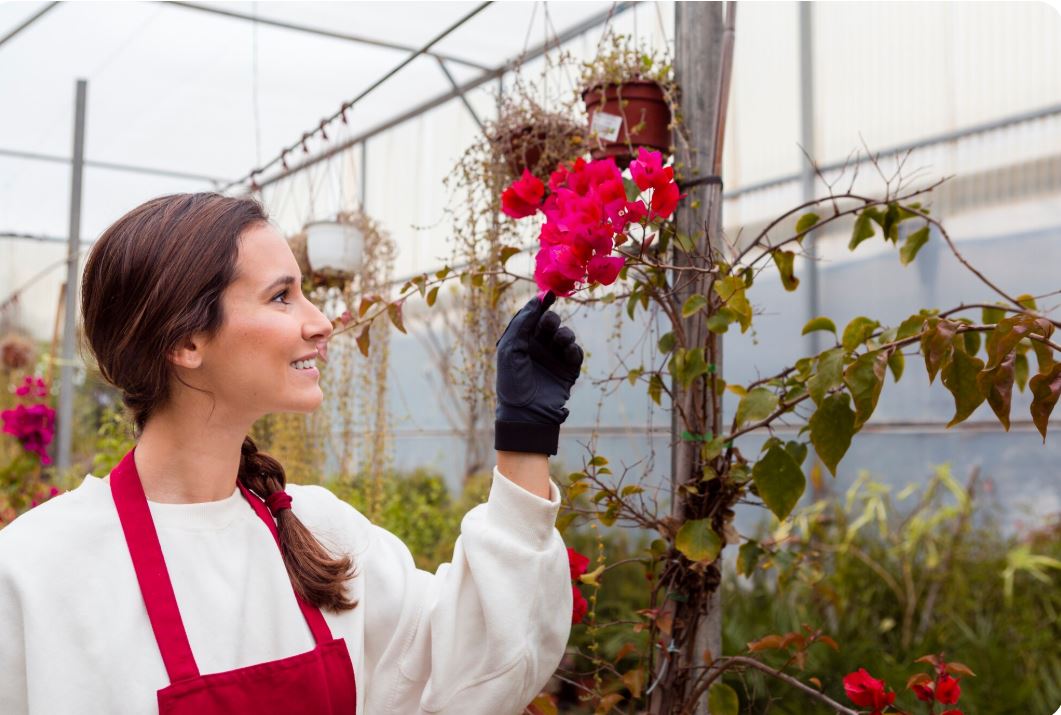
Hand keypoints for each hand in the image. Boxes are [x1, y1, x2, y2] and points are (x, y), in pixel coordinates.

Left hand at [494, 291, 583, 454]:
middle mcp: (538, 348)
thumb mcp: (510, 348)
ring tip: (560, 342)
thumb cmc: (512, 381)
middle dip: (551, 320)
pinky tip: (568, 353)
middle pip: (550, 323)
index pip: (532, 317)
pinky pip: (576, 352)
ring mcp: (554, 358)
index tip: (549, 294)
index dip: (540, 305)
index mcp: (521, 341)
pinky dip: (573, 350)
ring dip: (564, 334)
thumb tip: (536, 299)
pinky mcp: (568, 370)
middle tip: (549, 326)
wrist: (526, 413)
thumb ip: (522, 322)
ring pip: (565, 335)